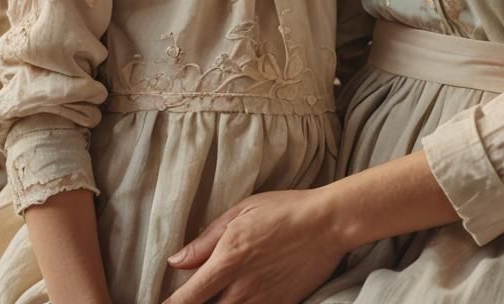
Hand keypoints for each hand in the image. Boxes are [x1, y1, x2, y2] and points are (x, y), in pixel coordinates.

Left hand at [163, 188, 345, 303]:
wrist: (328, 224)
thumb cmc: (284, 209)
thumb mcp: (241, 212)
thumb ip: (205, 240)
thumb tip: (175, 261)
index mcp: (227, 260)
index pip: (185, 300)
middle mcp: (240, 288)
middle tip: (194, 296)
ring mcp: (261, 302)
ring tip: (219, 293)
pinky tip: (241, 297)